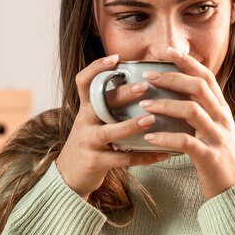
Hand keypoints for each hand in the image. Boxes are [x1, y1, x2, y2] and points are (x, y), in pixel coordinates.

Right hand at [56, 54, 172, 198]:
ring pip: (109, 132)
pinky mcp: (95, 162)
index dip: (97, 68)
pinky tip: (163, 153)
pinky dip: (144, 157)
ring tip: (151, 119)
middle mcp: (85, 122)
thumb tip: (141, 84)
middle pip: (99, 103)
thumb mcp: (94, 121)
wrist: (70, 175)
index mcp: (86, 108)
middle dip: (121, 94)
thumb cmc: (91, 143)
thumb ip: (111, 106)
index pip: (84, 82)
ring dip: (130, 125)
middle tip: (144, 86)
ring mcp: (88, 142)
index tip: (117, 58)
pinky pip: (122, 160)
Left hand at [139, 47, 234, 198]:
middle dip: (172, 78)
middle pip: (199, 87)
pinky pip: (185, 142)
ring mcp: (217, 136)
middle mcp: (222, 118)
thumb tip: (178, 95)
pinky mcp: (209, 156)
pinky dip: (165, 138)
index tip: (168, 50)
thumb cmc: (218, 158)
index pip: (206, 77)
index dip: (188, 61)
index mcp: (222, 109)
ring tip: (144, 106)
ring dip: (165, 105)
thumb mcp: (214, 130)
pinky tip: (149, 139)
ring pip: (192, 111)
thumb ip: (202, 112)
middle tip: (148, 77)